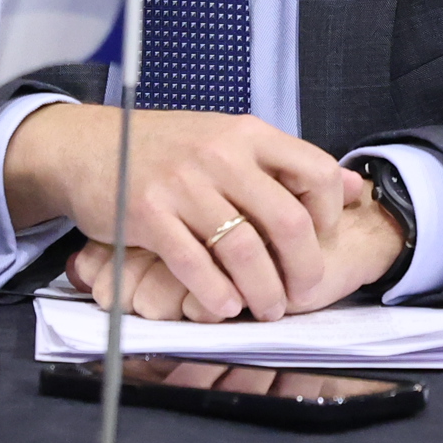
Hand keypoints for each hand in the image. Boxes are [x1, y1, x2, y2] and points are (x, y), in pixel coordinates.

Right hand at [6, 104, 397, 319]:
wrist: (86, 145)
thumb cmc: (162, 148)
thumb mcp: (228, 140)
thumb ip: (287, 164)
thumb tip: (355, 186)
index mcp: (246, 133)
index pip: (317, 172)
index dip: (330, 215)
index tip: (321, 241)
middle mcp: (219, 154)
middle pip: (288, 221)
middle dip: (303, 269)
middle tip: (301, 294)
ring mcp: (183, 184)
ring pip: (245, 250)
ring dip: (263, 292)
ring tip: (265, 309)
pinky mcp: (148, 214)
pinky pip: (196, 265)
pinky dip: (217, 295)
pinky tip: (224, 305)